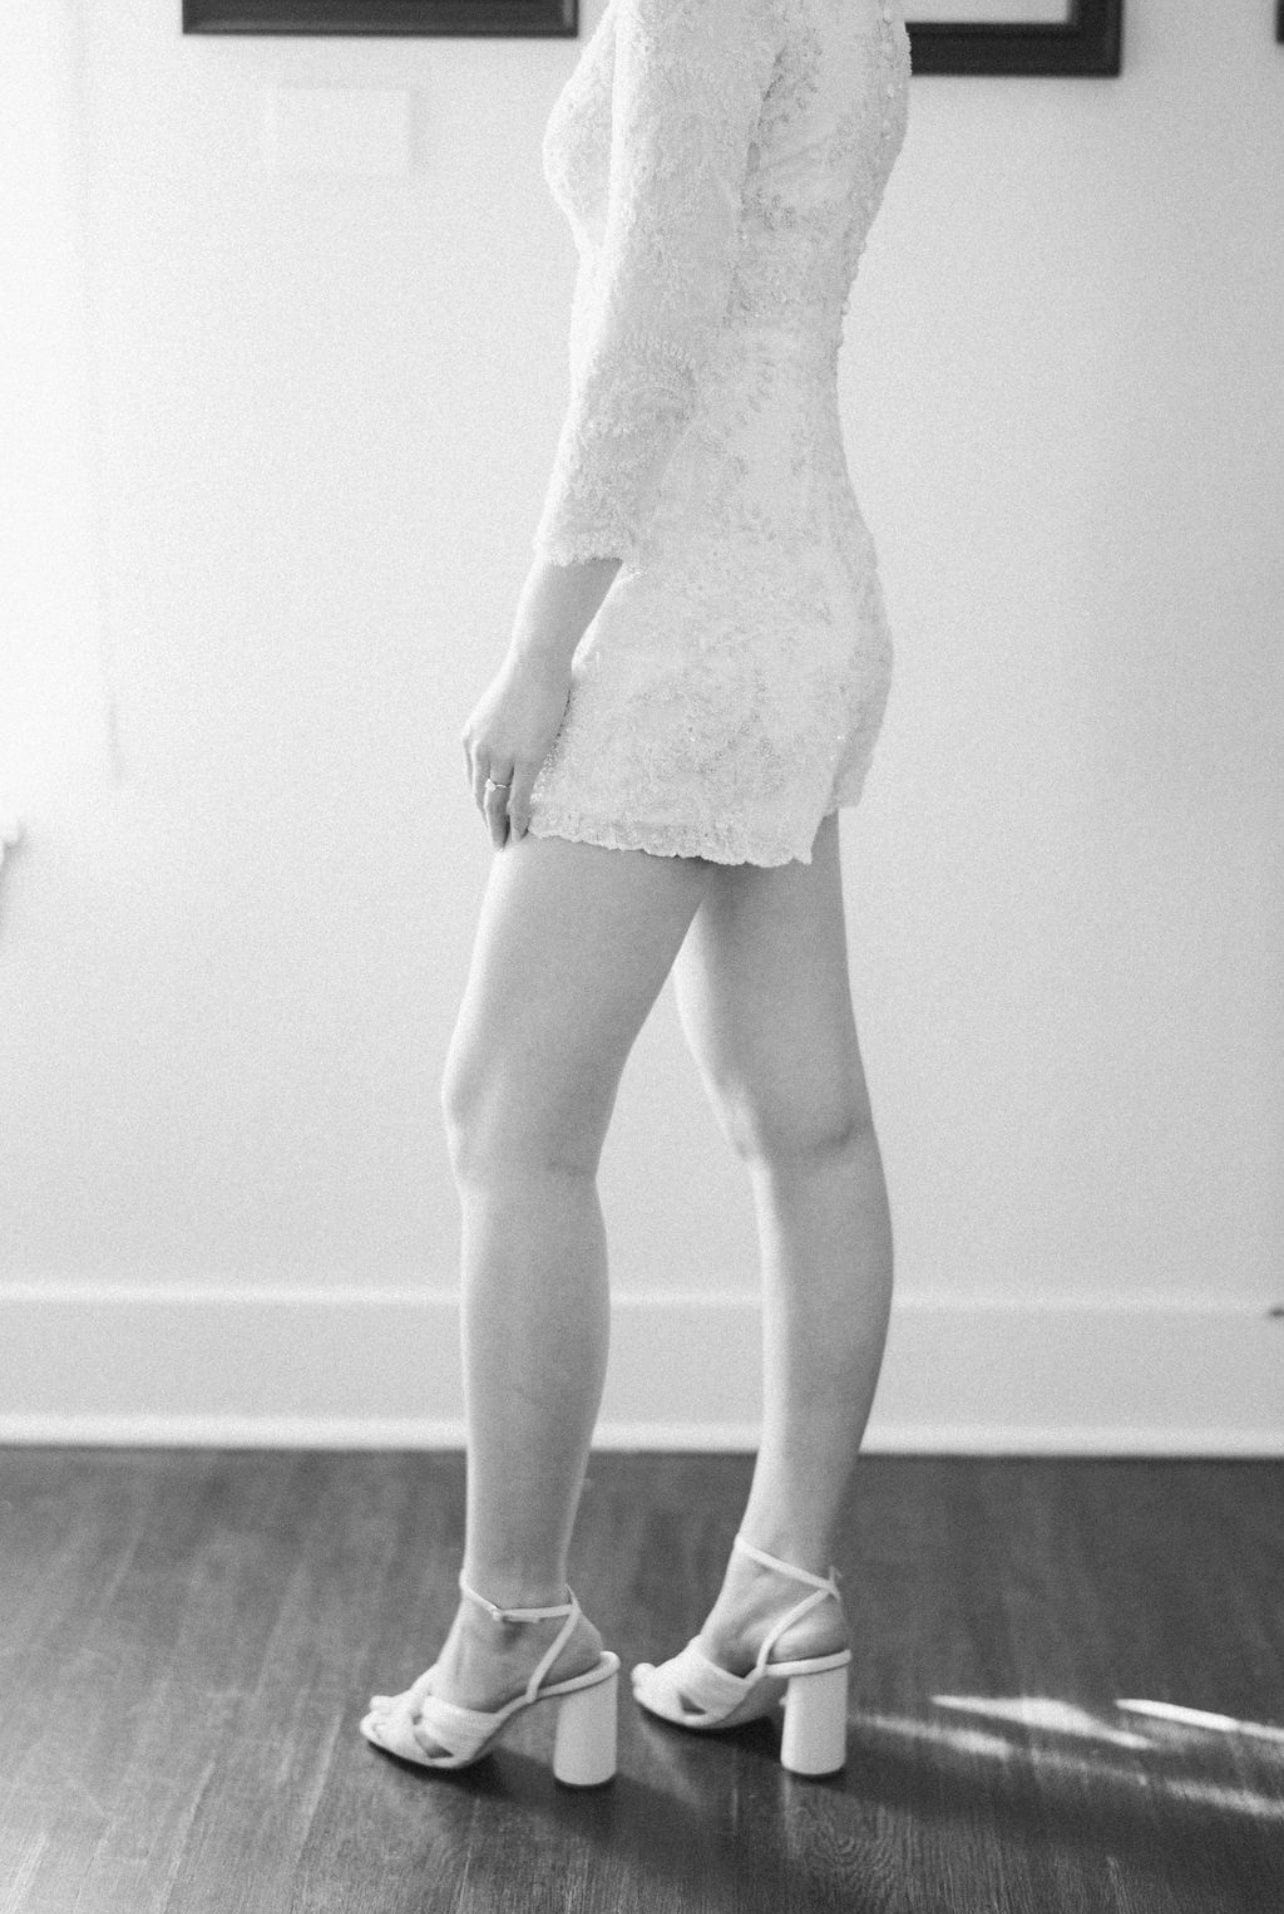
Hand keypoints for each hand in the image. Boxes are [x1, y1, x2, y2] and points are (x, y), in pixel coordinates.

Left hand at [461, 652, 572, 850]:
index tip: (492, 817)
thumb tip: (518, 738)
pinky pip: (518, 799)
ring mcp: (500, 756)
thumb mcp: (504, 709)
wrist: (536, 662)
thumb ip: (504, 731)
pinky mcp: (525, 759)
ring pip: (496, 802)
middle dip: (488, 821)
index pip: (474, 781)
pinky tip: (521, 834)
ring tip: (507, 844)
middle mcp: (479, 750)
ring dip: (500, 827)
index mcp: (470, 738)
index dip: (483, 802)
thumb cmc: (528, 678)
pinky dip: (518, 820)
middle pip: (480, 796)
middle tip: (497, 840)